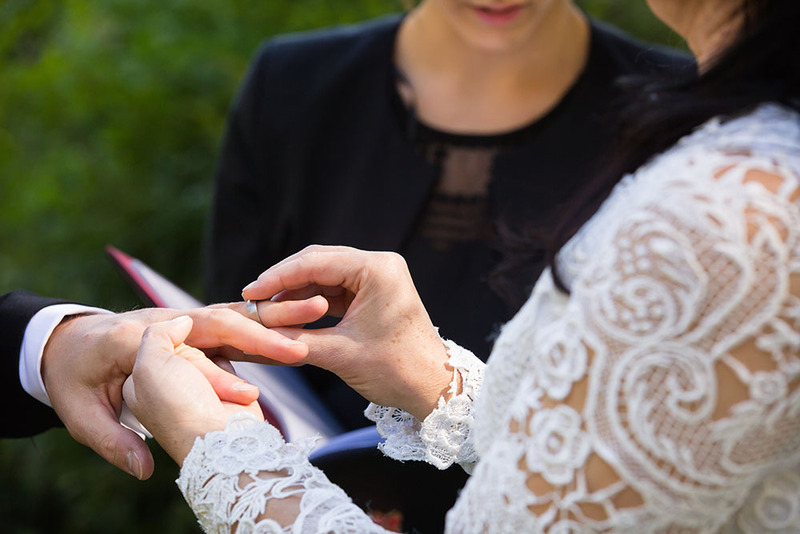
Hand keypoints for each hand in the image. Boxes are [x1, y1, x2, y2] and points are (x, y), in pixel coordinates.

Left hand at [41, 298, 326, 478]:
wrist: (71, 345)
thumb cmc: (75, 380)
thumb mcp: (79, 413)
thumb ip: (111, 439)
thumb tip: (141, 471)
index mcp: (129, 337)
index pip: (180, 352)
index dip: (212, 375)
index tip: (247, 398)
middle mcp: (162, 321)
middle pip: (219, 319)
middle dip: (262, 333)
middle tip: (299, 348)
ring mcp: (183, 322)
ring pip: (235, 315)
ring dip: (276, 316)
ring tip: (317, 312)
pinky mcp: (198, 330)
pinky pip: (238, 324)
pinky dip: (269, 325)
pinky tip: (300, 328)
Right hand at [242, 245, 452, 419]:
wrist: (432, 388)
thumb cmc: (395, 370)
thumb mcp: (339, 354)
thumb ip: (295, 339)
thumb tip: (255, 332)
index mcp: (378, 269)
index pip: (316, 262)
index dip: (278, 277)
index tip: (249, 292)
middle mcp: (380, 265)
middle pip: (319, 262)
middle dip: (284, 281)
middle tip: (253, 298)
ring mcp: (379, 277)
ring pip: (325, 275)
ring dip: (296, 291)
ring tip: (266, 308)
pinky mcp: (375, 292)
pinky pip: (336, 289)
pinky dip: (311, 301)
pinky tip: (288, 312)